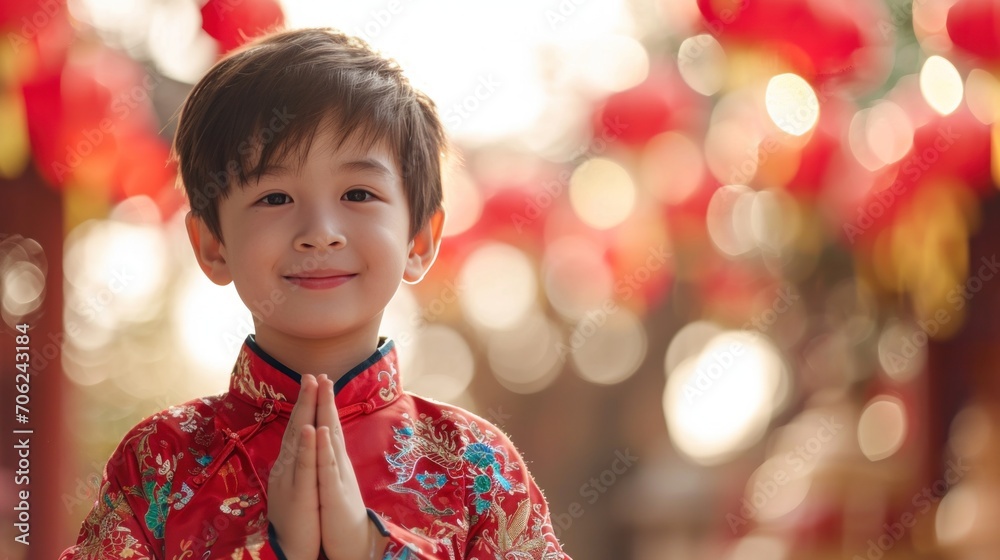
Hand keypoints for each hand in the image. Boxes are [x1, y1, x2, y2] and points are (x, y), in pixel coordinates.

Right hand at [267, 375, 321, 559]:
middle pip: (297, 427)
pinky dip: (308, 445)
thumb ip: (297, 466)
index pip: (299, 429)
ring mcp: (292, 478)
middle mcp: (288, 467)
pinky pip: (304, 466)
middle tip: (311, 373)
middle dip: (305, 399)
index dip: (305, 406)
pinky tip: (312, 428)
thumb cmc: (298, 522)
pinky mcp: (301, 492)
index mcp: (291, 465)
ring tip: (311, 387)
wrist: (292, 552)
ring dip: (305, 411)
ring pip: (299, 439)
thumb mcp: (298, 488)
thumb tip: (298, 448)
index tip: (313, 383)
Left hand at [315, 376, 388, 559]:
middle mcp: (337, 464)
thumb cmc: (338, 514)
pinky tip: (321, 432)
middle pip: (330, 427)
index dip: (321, 405)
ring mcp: (337, 477)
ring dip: (327, 414)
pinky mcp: (333, 493)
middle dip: (325, 400)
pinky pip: (327, 468)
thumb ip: (326, 462)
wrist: (352, 542)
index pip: (326, 428)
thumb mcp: (330, 483)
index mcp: (332, 462)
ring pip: (330, 441)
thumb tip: (323, 443)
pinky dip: (324, 448)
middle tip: (322, 374)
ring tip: (323, 391)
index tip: (317, 381)